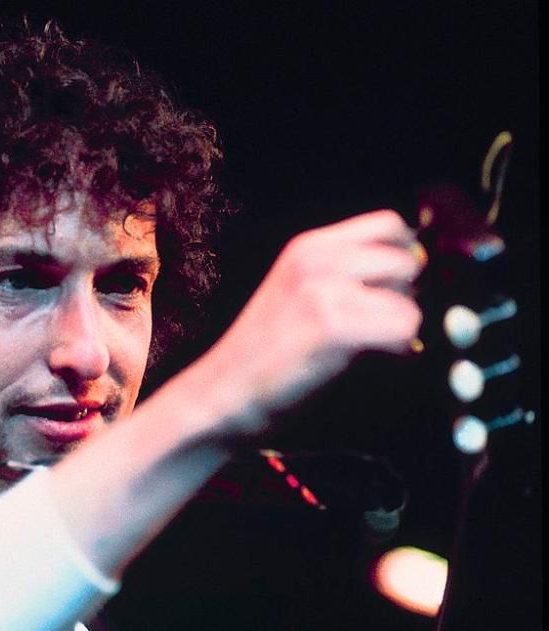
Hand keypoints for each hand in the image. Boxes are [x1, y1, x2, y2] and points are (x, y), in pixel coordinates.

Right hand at [181, 209, 425, 439]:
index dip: (404, 256)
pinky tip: (366, 364)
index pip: (389, 224)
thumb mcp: (299, 293)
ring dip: (399, 332)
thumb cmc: (265, 356)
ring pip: (410, 303)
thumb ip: (345, 274)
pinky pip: (402, 333)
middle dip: (405, 298)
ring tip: (365, 349)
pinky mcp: (333, 326)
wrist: (223, 395)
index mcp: (308, 247)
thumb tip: (418, 271)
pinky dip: (396, 355)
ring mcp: (323, 290)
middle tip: (377, 327)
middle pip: (409, 262)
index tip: (395, 290)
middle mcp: (317, 259)